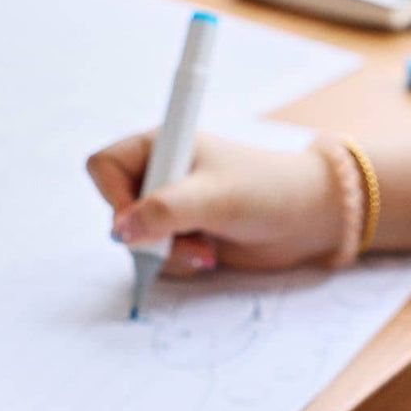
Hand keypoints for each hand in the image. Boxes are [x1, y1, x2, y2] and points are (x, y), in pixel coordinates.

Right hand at [87, 133, 343, 275]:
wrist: (306, 220)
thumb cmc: (267, 191)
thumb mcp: (215, 197)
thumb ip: (164, 211)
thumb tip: (120, 231)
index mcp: (160, 146)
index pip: (104, 166)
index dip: (113, 196)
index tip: (137, 220)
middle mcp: (157, 175)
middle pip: (116, 211)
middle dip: (149, 235)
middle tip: (188, 239)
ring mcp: (166, 207)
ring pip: (133, 241)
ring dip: (167, 254)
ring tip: (206, 249)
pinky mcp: (177, 234)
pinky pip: (152, 259)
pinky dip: (177, 264)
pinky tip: (208, 254)